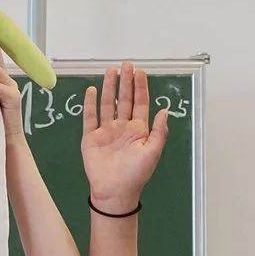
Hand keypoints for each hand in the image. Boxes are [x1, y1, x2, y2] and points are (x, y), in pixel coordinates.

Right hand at [81, 63, 169, 210]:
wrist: (115, 190)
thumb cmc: (136, 174)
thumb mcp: (153, 151)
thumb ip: (159, 131)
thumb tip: (164, 111)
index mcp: (138, 130)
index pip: (140, 103)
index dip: (140, 87)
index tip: (140, 72)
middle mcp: (122, 127)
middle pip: (124, 99)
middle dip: (126, 82)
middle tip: (126, 65)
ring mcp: (106, 131)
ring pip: (108, 104)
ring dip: (109, 88)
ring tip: (110, 72)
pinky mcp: (91, 138)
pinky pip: (90, 118)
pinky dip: (90, 104)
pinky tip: (92, 91)